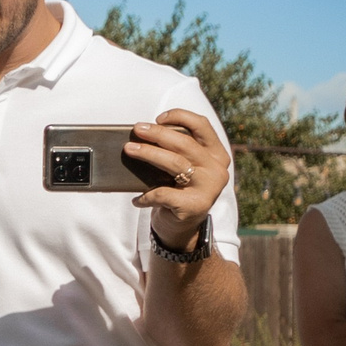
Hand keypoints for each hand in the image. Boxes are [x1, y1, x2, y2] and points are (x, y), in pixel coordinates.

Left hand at [127, 108, 228, 248]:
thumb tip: (144, 135)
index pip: (202, 126)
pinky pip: (164, 194)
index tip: (158, 118)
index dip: (180, 117)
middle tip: (137, 130)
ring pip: (175, 163)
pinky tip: (136, 198)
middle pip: (184, 144)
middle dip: (157, 134)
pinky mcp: (195, 206)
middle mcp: (216, 169)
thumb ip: (175, 152)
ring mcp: (208, 187)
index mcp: (216, 154)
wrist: (182, 229)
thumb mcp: (182, 169)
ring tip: (129, 149)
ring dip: (148, 154)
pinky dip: (146, 195)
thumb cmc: (178, 193)